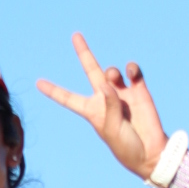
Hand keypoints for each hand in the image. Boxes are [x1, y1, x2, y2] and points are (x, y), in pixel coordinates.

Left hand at [37, 33, 169, 179]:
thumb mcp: (111, 130)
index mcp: (92, 111)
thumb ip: (109, 106)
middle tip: (75, 35)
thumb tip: (108, 82)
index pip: (68, 99)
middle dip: (84, 53)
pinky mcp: (139, 90)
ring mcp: (122, 92)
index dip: (54, 91)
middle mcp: (105, 98)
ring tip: (114, 80)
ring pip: (111, 71)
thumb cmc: (126, 147)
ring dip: (111, 72)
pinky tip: (131, 73)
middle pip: (91, 70)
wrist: (150, 152)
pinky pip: (132, 71)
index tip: (38, 83)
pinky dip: (131, 69)